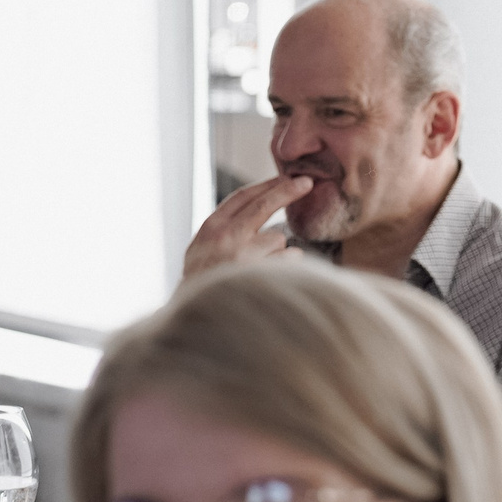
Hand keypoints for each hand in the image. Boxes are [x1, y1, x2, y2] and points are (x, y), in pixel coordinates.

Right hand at [184, 175, 312, 278]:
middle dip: (288, 190)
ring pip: (278, 239)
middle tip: (307, 182)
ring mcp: (243, 256)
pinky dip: (285, 269)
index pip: (242, 196)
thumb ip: (222, 230)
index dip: (266, 184)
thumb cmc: (201, 287)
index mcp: (210, 229)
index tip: (285, 177)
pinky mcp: (262, 274)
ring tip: (257, 272)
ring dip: (276, 253)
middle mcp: (225, 237)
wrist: (195, 323)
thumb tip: (254, 207)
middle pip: (264, 204)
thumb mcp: (200, 252)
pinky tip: (268, 282)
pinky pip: (288, 261)